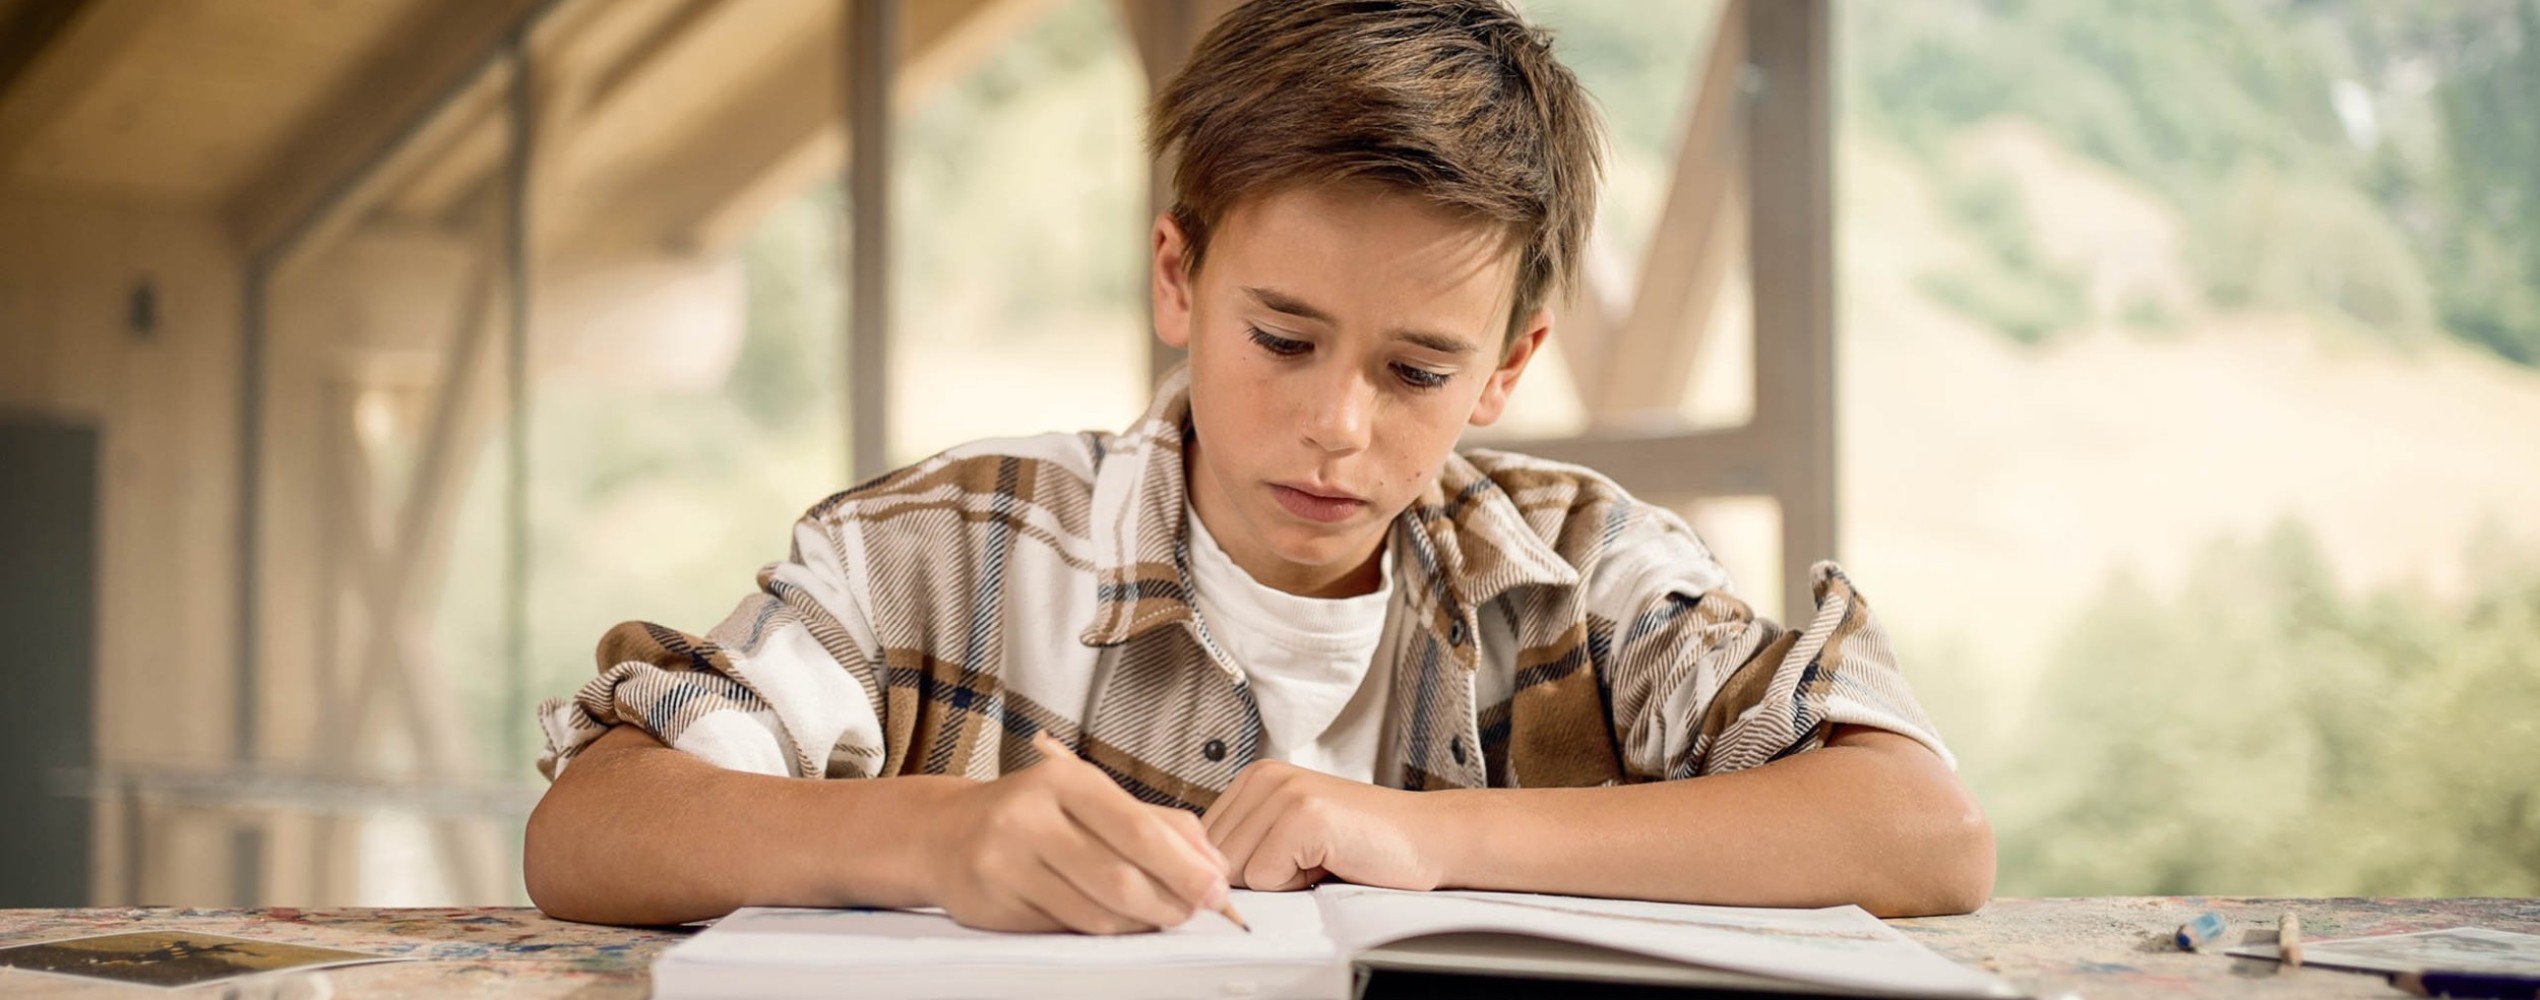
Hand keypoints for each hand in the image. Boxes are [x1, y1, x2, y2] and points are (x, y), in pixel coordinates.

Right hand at [920, 731, 1230, 933]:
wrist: (946, 833)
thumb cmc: (1033, 814)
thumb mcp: (1091, 798)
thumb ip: (1158, 824)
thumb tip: (1214, 864)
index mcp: (1064, 780)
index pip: (1138, 829)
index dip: (1185, 867)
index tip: (1217, 890)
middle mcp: (1029, 816)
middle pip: (1120, 879)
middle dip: (1169, 903)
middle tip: (1191, 911)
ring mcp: (1005, 863)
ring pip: (1095, 913)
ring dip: (1139, 922)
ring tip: (1155, 915)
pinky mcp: (994, 904)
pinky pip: (1066, 930)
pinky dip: (1101, 931)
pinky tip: (1112, 919)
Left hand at [1201, 760, 1446, 892]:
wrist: (1425, 838)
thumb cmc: (1363, 842)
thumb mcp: (1289, 834)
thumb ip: (1244, 843)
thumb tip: (1196, 878)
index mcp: (1255, 778)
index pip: (1200, 843)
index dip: (1237, 869)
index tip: (1284, 860)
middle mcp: (1264, 777)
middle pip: (1214, 859)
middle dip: (1258, 876)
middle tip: (1307, 859)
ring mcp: (1283, 792)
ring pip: (1236, 870)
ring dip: (1279, 880)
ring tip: (1318, 858)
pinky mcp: (1302, 815)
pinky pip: (1265, 877)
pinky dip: (1297, 884)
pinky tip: (1329, 859)